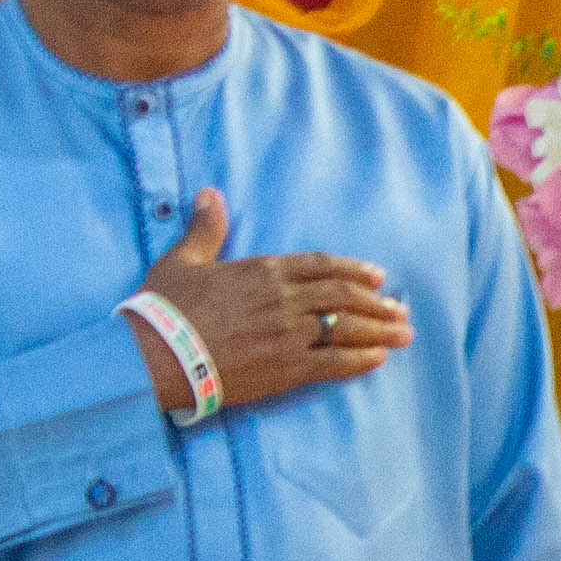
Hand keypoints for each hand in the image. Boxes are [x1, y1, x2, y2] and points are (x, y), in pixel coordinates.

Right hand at [133, 188, 413, 415]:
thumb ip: (205, 229)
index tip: (375, 276)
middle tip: (398, 309)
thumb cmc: (165, 308)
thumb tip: (209, 193)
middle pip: (343, 296)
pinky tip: (378, 358)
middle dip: (375, 302)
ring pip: (347, 327)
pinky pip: (335, 361)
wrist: (158, 355)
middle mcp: (284, 299)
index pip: (321, 266)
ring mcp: (290, 333)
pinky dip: (360, 359)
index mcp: (263, 271)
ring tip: (403, 334)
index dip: (351, 270)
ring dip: (379, 329)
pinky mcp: (287, 367)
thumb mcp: (182, 260)